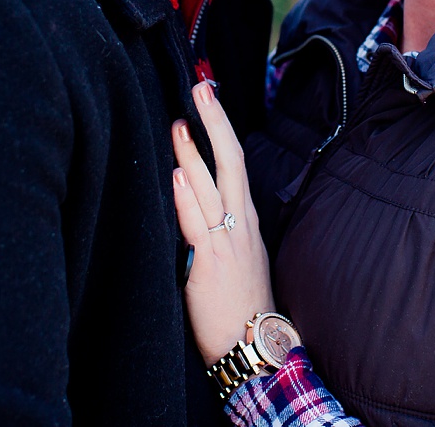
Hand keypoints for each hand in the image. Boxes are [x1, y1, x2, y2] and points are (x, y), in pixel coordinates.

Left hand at [172, 80, 274, 366]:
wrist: (256, 347)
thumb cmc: (244, 306)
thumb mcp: (240, 257)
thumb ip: (222, 228)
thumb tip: (197, 201)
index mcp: (247, 219)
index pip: (235, 163)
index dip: (222, 130)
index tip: (208, 100)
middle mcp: (241, 223)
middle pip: (231, 160)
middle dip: (215, 121)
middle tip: (201, 88)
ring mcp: (228, 241)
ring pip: (211, 185)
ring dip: (192, 151)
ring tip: (178, 122)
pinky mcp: (211, 263)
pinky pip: (197, 222)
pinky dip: (187, 195)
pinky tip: (177, 173)